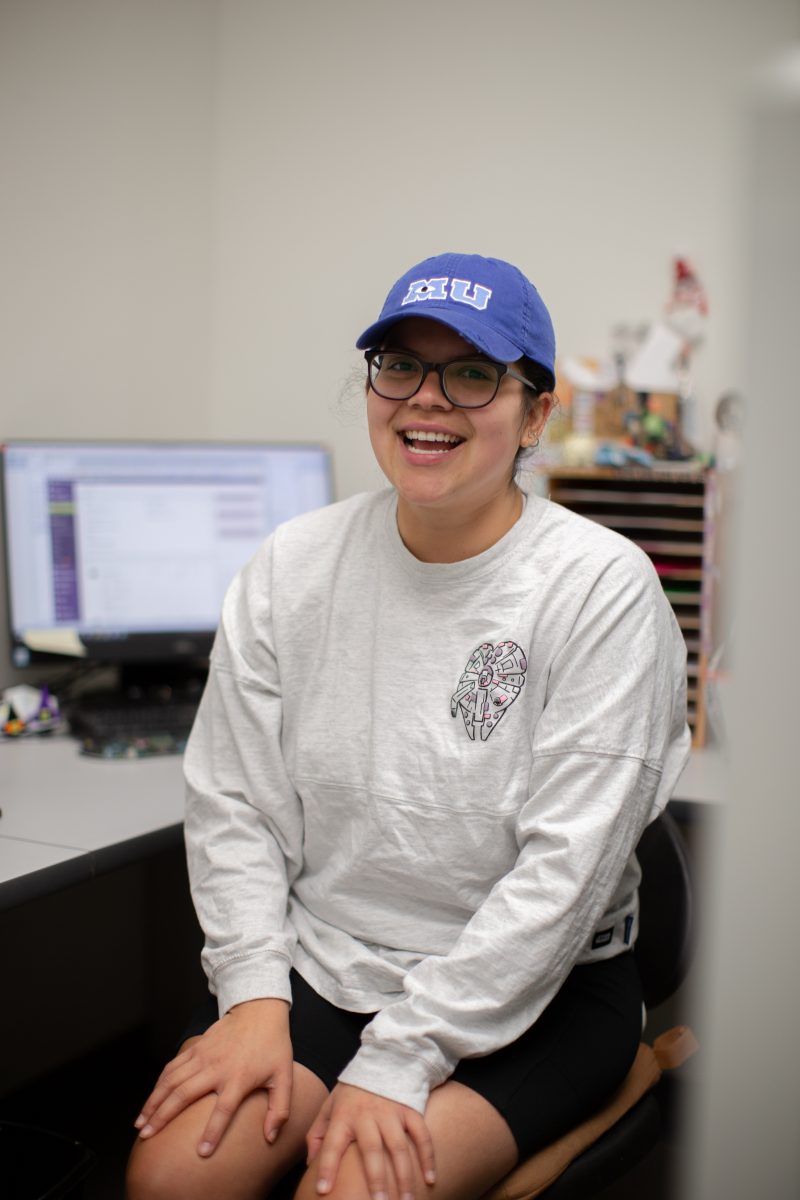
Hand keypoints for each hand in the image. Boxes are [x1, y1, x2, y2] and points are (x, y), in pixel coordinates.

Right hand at [134, 997, 291, 1155]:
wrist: (259, 1010)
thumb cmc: (273, 1046)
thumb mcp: (284, 1076)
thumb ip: (279, 1109)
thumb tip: (271, 1137)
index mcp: (239, 1078)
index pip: (223, 1109)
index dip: (213, 1131)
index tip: (201, 1152)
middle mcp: (216, 1067)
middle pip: (184, 1095)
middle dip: (163, 1117)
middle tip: (147, 1136)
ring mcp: (203, 1056)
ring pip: (171, 1081)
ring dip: (154, 1102)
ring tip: (141, 1123)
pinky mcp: (196, 1047)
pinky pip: (172, 1067)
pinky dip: (159, 1084)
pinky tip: (151, 1099)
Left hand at [306, 1083, 435, 1199]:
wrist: (382, 1060)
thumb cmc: (352, 1092)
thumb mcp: (329, 1105)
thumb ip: (317, 1133)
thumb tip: (310, 1163)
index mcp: (343, 1116)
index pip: (332, 1143)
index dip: (327, 1167)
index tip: (323, 1190)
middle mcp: (367, 1115)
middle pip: (372, 1149)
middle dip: (376, 1179)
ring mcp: (391, 1113)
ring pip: (399, 1147)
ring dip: (404, 1175)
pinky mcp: (410, 1110)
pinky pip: (421, 1135)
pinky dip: (428, 1157)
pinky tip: (431, 1179)